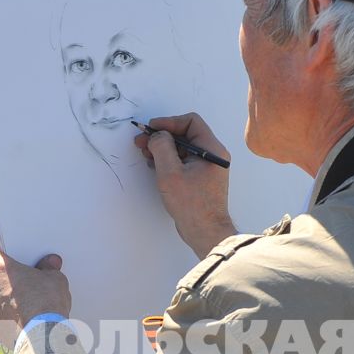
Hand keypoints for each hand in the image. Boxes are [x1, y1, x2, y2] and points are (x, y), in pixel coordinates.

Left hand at [0, 250, 69, 340]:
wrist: (43, 333)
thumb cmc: (47, 303)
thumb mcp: (55, 278)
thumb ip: (48, 268)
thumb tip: (50, 263)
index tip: (10, 265)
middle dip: (5, 284)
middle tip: (23, 288)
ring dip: (4, 304)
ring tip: (24, 309)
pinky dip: (5, 321)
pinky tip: (20, 323)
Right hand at [141, 112, 237, 257]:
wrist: (205, 231)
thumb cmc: (192, 205)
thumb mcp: (170, 172)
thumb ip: (162, 148)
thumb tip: (157, 135)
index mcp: (211, 149)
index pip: (191, 122)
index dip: (168, 122)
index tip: (151, 128)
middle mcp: (212, 155)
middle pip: (185, 135)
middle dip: (161, 136)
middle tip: (142, 141)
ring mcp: (206, 168)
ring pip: (182, 149)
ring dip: (162, 149)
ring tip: (145, 154)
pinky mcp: (199, 178)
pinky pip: (182, 162)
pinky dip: (167, 160)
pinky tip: (154, 166)